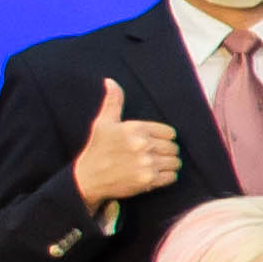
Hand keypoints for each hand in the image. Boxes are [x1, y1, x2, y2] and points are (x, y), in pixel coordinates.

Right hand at [71, 75, 183, 207]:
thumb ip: (113, 102)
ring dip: (168, 164)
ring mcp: (146, 163)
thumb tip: (111, 81)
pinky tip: (155, 175)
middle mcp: (143, 144)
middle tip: (154, 155)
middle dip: (166, 151)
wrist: (87, 179)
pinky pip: (171, 176)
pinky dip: (167, 177)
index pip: (169, 132)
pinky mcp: (148, 180)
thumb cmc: (97, 149)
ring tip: (156, 165)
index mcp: (135, 128)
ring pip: (175, 162)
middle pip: (173, 147)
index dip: (163, 138)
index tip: (153, 142)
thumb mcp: (103, 123)